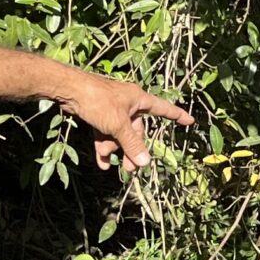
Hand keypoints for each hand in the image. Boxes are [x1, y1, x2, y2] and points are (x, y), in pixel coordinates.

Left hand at [59, 71, 194, 171]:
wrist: (69, 90)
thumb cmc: (97, 101)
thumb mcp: (117, 124)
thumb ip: (131, 144)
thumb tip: (145, 162)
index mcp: (138, 100)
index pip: (163, 109)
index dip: (177, 116)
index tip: (190, 121)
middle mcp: (128, 104)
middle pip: (136, 131)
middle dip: (132, 149)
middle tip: (130, 169)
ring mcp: (113, 110)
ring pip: (119, 134)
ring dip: (115, 149)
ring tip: (108, 162)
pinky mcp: (99, 115)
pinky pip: (106, 134)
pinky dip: (104, 146)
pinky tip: (101, 162)